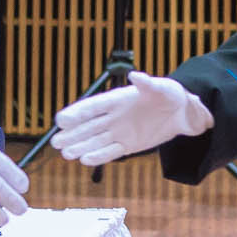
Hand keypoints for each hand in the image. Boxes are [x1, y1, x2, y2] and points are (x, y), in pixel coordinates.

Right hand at [50, 71, 211, 165]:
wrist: (181, 112)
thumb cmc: (169, 94)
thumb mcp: (161, 88)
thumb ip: (147, 83)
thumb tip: (135, 75)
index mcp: (116, 99)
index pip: (92, 107)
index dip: (76, 113)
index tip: (61, 119)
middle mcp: (113, 116)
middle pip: (88, 126)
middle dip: (72, 134)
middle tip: (55, 142)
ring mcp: (119, 132)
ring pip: (95, 141)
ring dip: (80, 147)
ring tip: (65, 154)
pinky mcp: (128, 145)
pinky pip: (110, 152)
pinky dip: (98, 156)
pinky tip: (84, 161)